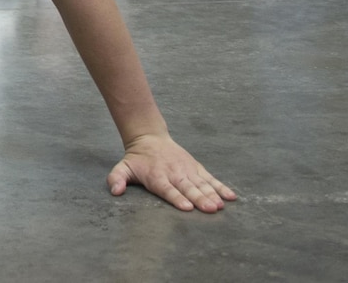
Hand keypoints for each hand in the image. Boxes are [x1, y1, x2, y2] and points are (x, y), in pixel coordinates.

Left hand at [108, 132, 235, 212]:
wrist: (150, 138)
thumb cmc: (137, 159)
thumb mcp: (122, 167)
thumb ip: (117, 179)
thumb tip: (115, 191)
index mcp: (157, 176)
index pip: (168, 189)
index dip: (177, 198)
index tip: (187, 207)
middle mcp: (174, 173)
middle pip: (188, 188)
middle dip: (200, 199)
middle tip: (211, 209)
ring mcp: (187, 170)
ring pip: (202, 184)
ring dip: (212, 195)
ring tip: (221, 205)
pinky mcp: (196, 168)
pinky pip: (210, 178)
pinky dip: (221, 187)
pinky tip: (231, 196)